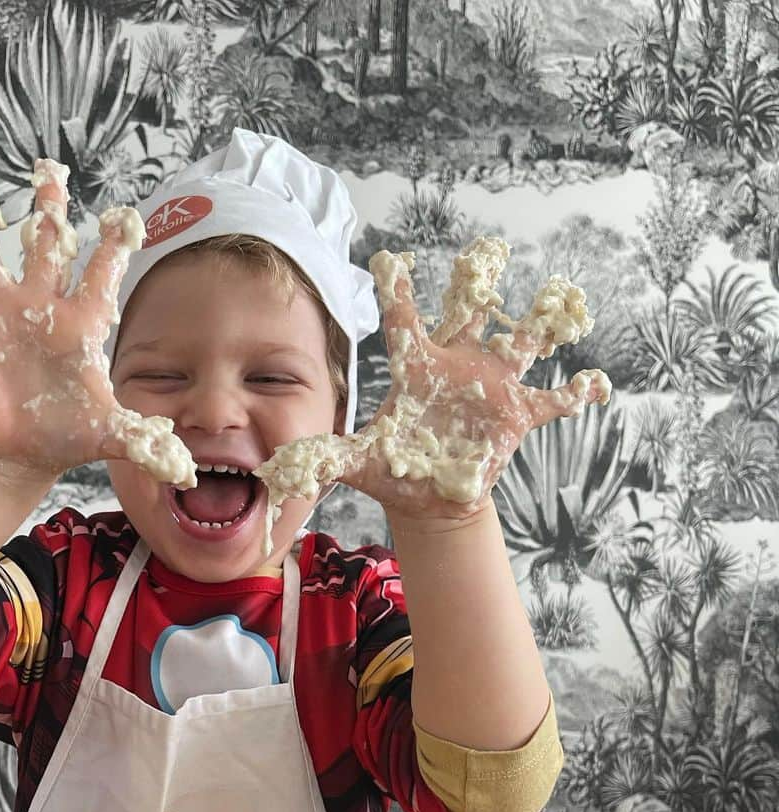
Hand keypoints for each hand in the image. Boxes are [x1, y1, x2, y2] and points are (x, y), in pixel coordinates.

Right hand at [0, 159, 195, 488]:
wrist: (23, 451)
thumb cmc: (68, 435)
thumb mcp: (109, 435)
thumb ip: (142, 439)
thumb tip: (182, 469)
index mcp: (80, 324)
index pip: (101, 276)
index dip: (113, 248)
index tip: (123, 215)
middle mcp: (41, 308)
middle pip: (47, 249)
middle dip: (48, 212)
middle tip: (49, 170)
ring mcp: (1, 316)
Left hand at [255, 237, 609, 533]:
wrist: (431, 498)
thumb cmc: (396, 470)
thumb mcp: (358, 463)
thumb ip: (323, 457)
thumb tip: (280, 465)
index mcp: (416, 367)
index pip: (403, 322)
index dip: (398, 292)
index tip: (392, 257)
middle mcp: (457, 364)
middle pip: (469, 313)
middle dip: (478, 282)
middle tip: (488, 248)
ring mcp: (490, 386)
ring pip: (520, 342)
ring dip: (541, 320)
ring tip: (562, 293)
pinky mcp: (515, 415)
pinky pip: (551, 402)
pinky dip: (575, 393)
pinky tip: (595, 384)